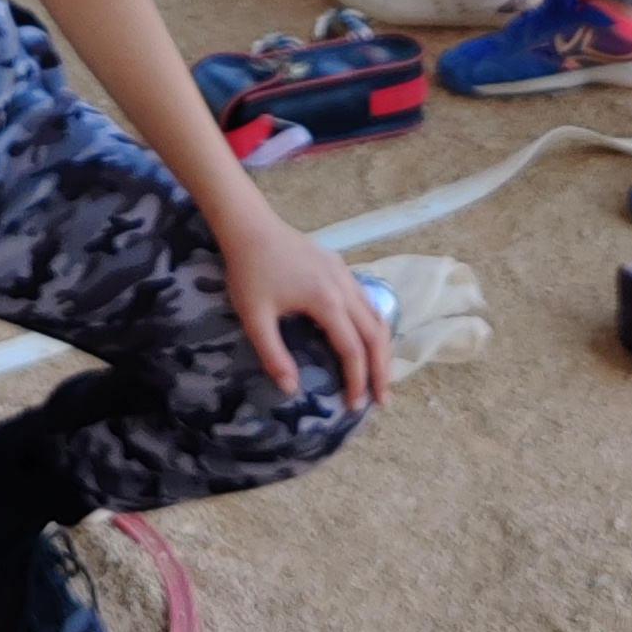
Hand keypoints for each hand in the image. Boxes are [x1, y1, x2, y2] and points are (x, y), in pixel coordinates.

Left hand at [217, 200, 393, 413]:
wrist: (249, 226)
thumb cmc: (249, 272)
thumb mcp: (254, 318)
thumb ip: (273, 355)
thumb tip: (291, 390)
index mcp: (326, 301)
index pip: (352, 349)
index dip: (357, 380)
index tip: (354, 405)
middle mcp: (344, 287)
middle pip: (376, 334)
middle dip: (381, 369)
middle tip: (382, 399)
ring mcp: (344, 273)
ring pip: (377, 315)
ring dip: (382, 347)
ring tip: (381, 374)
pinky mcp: (339, 265)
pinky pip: (367, 300)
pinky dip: (374, 325)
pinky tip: (367, 337)